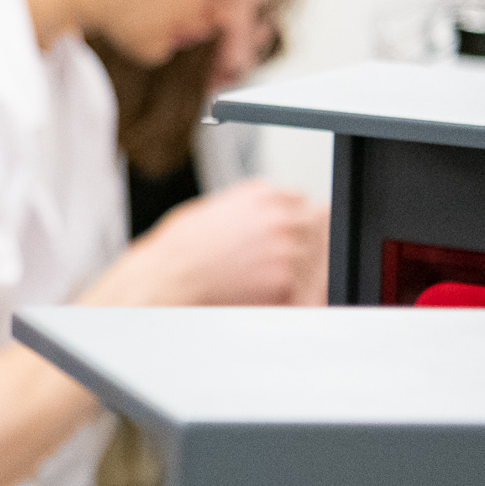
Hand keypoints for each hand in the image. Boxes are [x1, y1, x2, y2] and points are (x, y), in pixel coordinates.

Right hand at [92, 179, 326, 308]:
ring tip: (265, 275)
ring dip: (298, 265)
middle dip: (301, 240)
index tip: (288, 230)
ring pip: (315, 256)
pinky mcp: (284, 280)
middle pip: (317, 225)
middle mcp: (279, 217)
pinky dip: (290, 290)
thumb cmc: (180, 247)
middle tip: (275, 257)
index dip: (295, 217)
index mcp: (263, 195)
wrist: (167, 276)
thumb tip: (267, 215)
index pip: (303, 201)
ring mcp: (286, 248)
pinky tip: (264, 289)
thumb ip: (250, 207)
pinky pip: (304, 285)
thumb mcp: (214, 208)